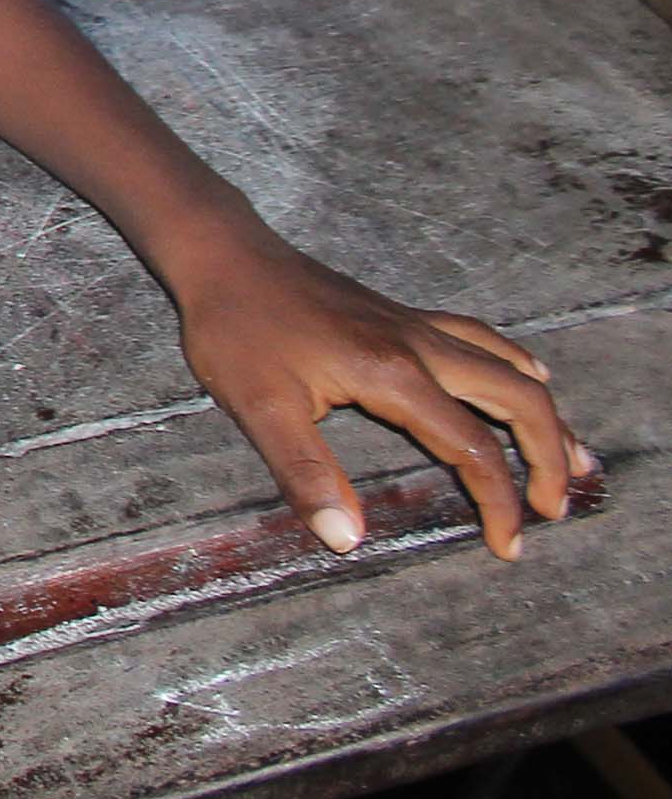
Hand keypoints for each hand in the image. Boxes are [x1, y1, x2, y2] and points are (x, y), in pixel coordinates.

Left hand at [164, 220, 590, 559]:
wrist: (225, 254)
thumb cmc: (236, 329)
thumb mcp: (259, 407)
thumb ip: (306, 474)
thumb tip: (346, 539)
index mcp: (394, 376)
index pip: (473, 447)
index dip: (499, 501)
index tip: (508, 544)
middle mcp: (420, 347)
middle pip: (518, 400)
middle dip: (549, 456)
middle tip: (555, 507)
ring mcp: (415, 326)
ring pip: (508, 367)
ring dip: (546, 414)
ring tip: (573, 458)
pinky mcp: (402, 316)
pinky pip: (482, 341)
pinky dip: (517, 367)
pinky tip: (531, 377)